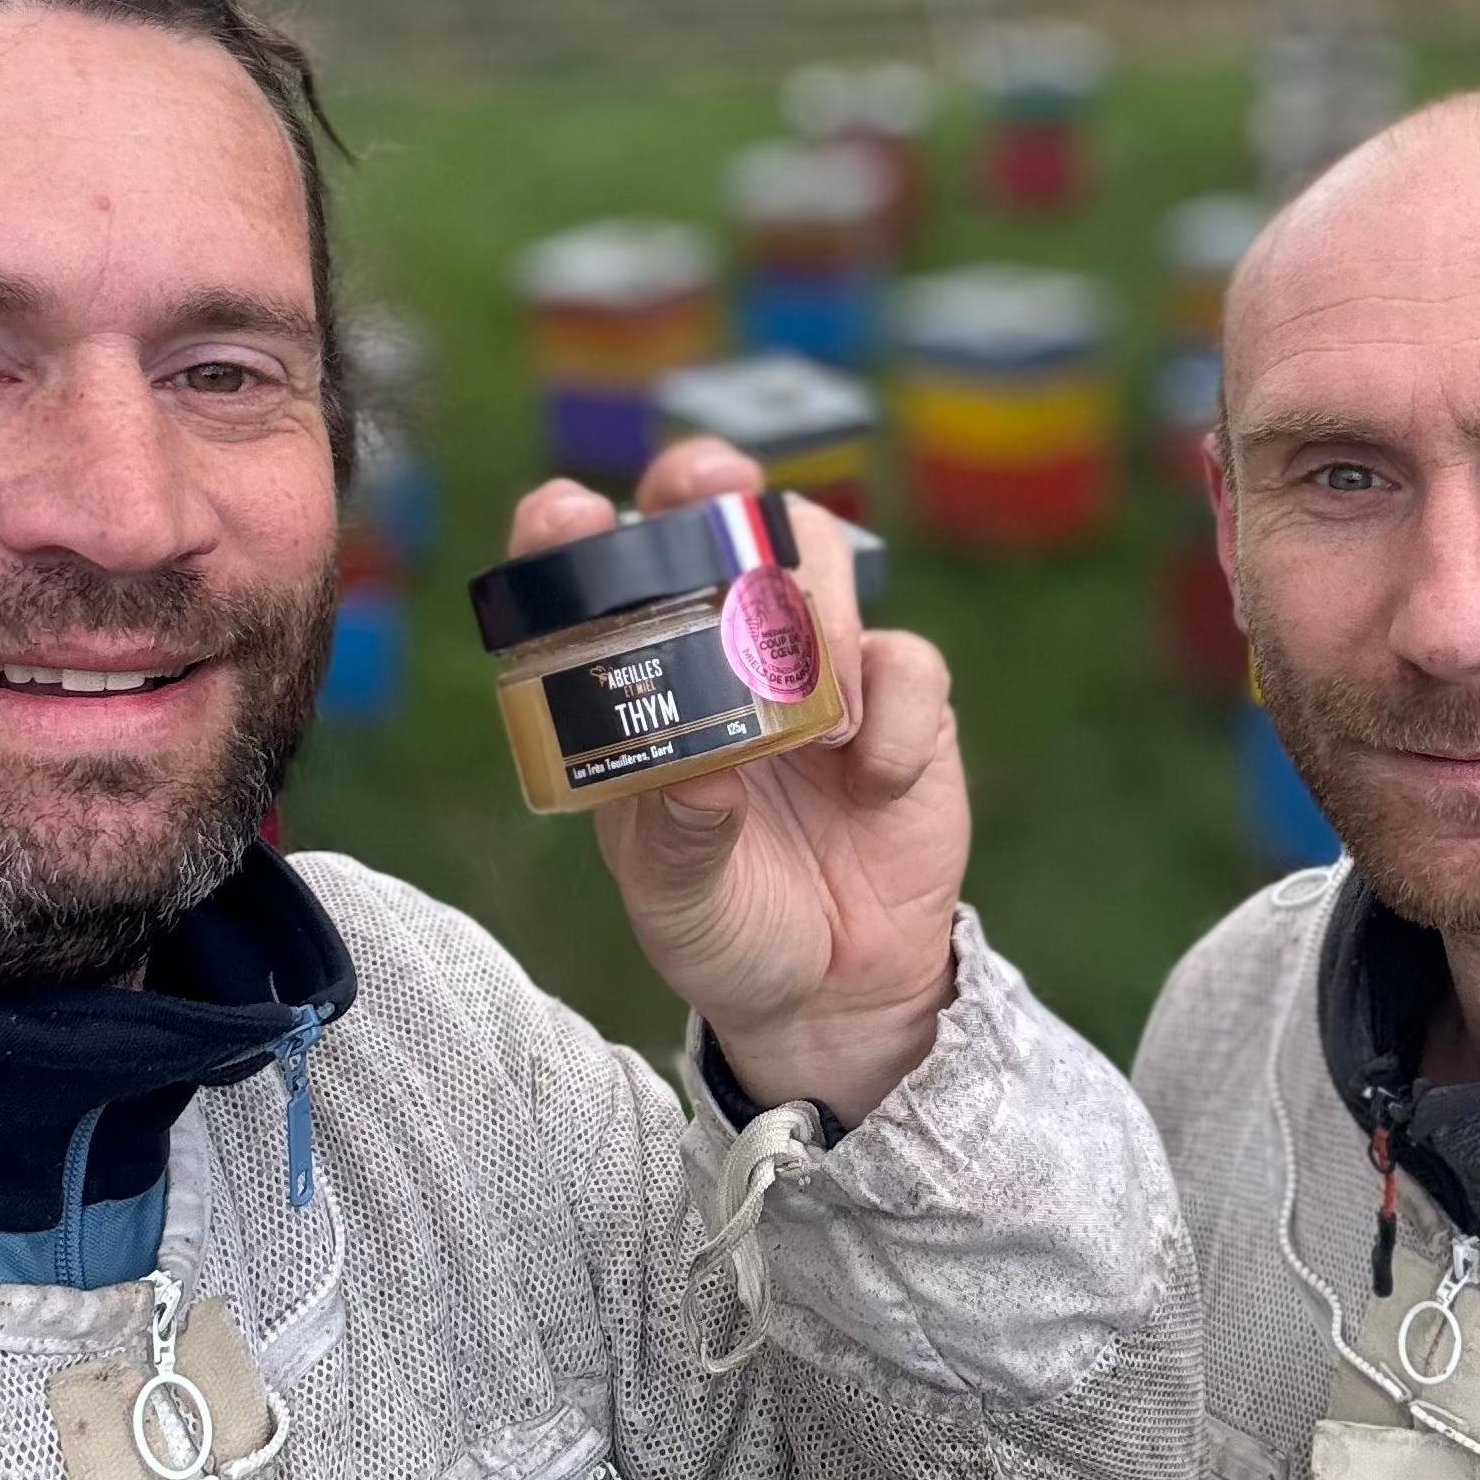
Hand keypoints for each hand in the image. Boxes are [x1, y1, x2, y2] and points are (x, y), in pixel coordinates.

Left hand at [507, 442, 967, 1124]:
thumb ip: (677, 842)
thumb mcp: (678, 902)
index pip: (591, 583)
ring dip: (819, 611)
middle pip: (714, 522)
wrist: (836, 994)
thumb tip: (700, 776)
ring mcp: (816, 669)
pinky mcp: (902, 704)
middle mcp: (721, 655)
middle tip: (718, 486)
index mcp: (638, 689)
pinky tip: (871, 783)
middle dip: (711, 485)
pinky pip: (909, 661)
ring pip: (819, 558)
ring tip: (820, 718)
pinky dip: (892, 717)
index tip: (570, 515)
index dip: (574, 534)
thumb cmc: (729, 931)